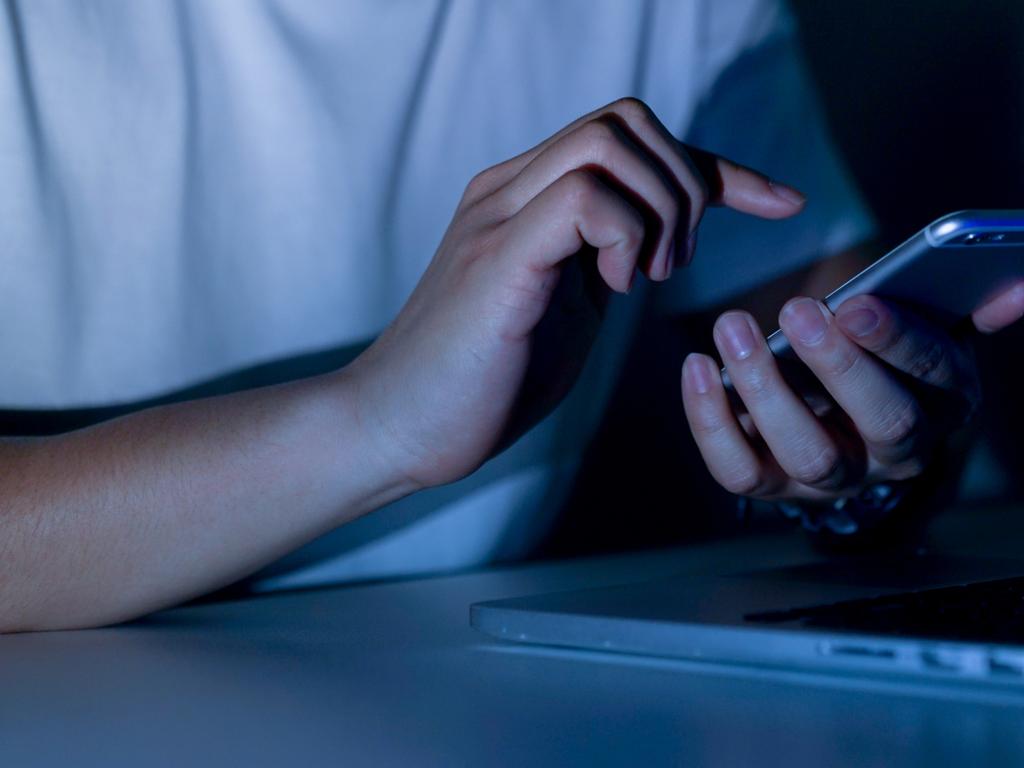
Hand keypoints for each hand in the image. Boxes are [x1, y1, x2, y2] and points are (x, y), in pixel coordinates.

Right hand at [346, 98, 805, 489]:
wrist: (397, 426)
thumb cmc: (481, 379)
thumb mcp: (566, 308)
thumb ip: (603, 262)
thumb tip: (660, 242)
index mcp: (528, 198)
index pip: (635, 142)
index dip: (719, 168)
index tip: (781, 204)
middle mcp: (510, 188)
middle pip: (628, 119)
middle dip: (686, 183)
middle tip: (672, 266)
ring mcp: (500, 216)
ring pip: (610, 139)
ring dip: (660, 208)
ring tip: (645, 279)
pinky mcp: (498, 257)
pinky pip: (586, 198)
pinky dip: (627, 237)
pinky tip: (614, 288)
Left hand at [681, 282, 1023, 501]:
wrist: (850, 423)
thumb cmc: (885, 360)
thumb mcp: (933, 329)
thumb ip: (965, 304)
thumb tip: (1013, 290)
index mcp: (943, 402)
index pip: (930, 375)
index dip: (895, 340)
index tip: (855, 304)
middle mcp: (894, 451)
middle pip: (878, 421)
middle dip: (837, 364)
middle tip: (797, 311)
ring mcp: (830, 476)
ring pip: (803, 451)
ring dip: (763, 388)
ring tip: (732, 327)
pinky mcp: (773, 484)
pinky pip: (738, 469)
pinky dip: (709, 421)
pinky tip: (696, 366)